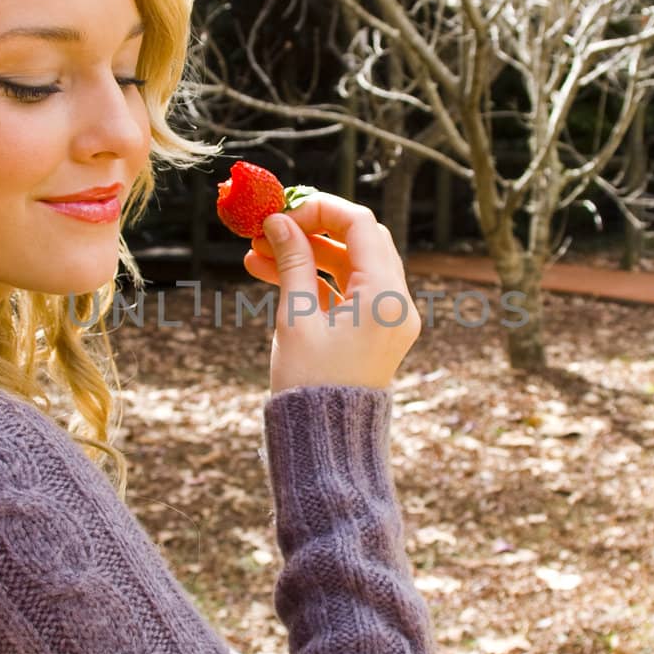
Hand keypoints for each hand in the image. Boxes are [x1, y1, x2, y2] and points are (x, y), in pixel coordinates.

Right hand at [241, 190, 420, 394]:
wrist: (325, 444)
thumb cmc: (310, 386)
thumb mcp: (296, 318)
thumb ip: (291, 262)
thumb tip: (278, 221)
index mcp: (385, 297)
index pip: (360, 225)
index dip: (319, 210)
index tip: (281, 213)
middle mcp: (397, 303)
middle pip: (359, 241)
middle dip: (312, 229)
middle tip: (270, 226)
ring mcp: (389, 318)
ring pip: (350, 266)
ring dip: (307, 254)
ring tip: (256, 253)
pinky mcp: (375, 331)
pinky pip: (347, 292)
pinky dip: (314, 280)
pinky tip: (270, 272)